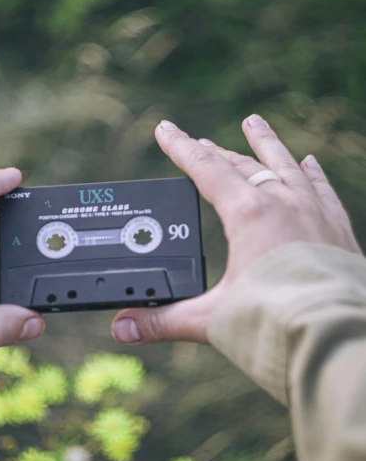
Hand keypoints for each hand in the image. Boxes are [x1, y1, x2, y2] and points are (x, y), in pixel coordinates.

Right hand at [111, 114, 362, 345]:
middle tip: (199, 140)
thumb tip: (121, 327)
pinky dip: (311, 174)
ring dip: (266, 144)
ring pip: (285, 165)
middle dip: (216, 151)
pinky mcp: (338, 229)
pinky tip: (309, 163)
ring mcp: (314, 212)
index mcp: (249, 214)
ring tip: (254, 122)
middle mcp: (284, 202)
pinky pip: (321, 189)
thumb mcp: (211, 320)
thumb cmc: (276, 326)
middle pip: (242, 165)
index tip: (165, 129)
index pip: (205, 169)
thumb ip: (163, 320)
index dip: (180, 148)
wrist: (336, 338)